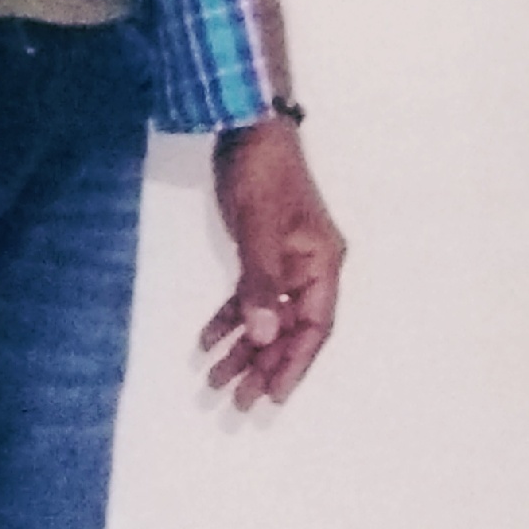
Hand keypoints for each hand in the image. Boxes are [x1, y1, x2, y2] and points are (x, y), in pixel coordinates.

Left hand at [201, 119, 345, 409]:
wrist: (247, 127)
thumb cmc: (262, 174)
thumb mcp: (259, 231)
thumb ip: (261, 285)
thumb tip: (261, 337)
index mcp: (322, 265)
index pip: (314, 328)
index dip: (294, 365)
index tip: (272, 396)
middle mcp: (310, 268)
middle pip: (289, 329)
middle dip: (263, 365)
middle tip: (237, 401)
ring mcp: (286, 261)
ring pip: (266, 317)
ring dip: (243, 348)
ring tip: (216, 381)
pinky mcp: (261, 252)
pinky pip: (248, 296)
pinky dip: (229, 319)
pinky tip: (206, 341)